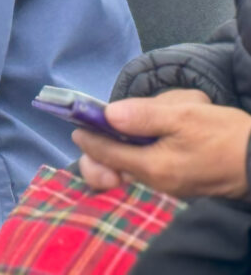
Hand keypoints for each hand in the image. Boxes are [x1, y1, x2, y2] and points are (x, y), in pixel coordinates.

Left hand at [73, 89, 250, 198]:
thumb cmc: (223, 135)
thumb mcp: (184, 115)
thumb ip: (143, 115)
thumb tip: (108, 114)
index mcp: (153, 167)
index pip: (106, 155)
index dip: (88, 136)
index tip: (77, 121)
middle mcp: (155, 182)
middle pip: (112, 167)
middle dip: (102, 147)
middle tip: (101, 123)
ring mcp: (165, 184)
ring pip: (129, 164)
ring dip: (125, 143)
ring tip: (146, 116)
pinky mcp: (175, 180)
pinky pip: (146, 165)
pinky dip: (142, 148)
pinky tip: (155, 125)